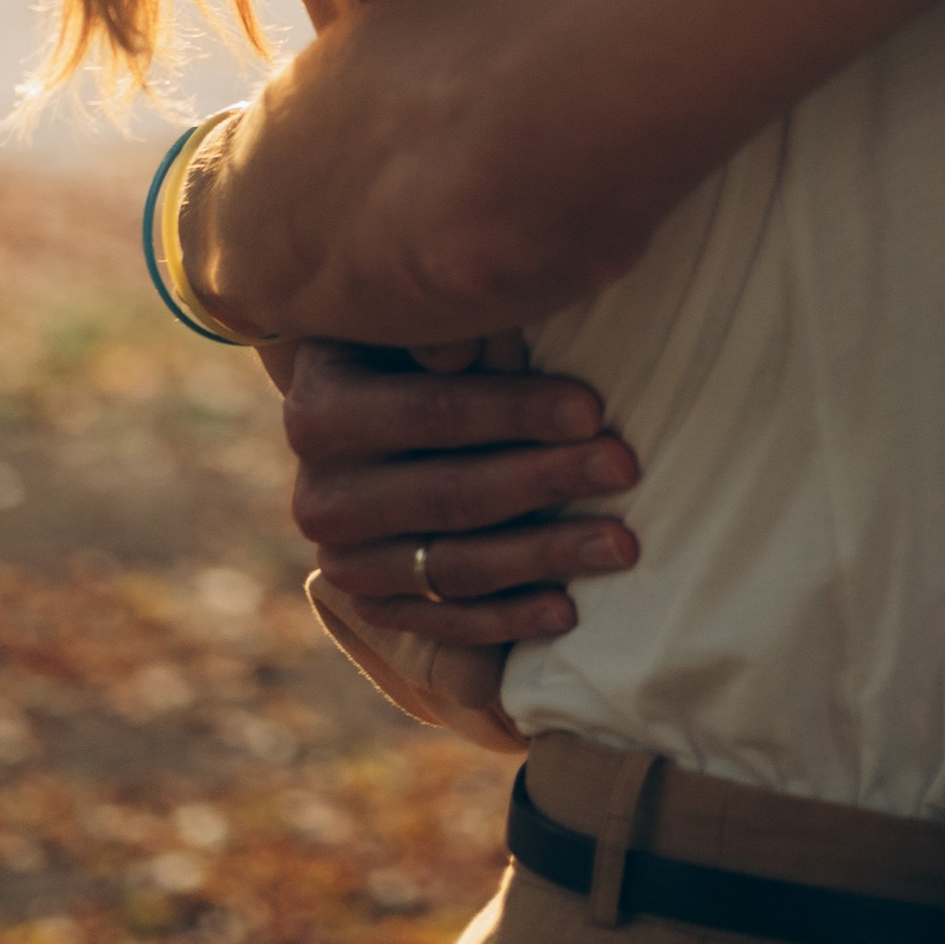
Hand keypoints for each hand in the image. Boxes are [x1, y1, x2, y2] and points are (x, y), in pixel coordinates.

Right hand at [282, 340, 638, 650]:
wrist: (369, 421)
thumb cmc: (416, 351)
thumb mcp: (420, 321)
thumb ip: (452, 330)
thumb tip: (476, 341)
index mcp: (321, 409)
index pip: (430, 413)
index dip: (515, 412)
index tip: (593, 411)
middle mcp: (320, 495)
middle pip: (449, 495)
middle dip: (546, 480)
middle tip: (624, 468)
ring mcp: (344, 560)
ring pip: (454, 567)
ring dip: (545, 555)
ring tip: (621, 543)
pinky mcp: (374, 606)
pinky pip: (446, 622)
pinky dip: (508, 617)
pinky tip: (566, 609)